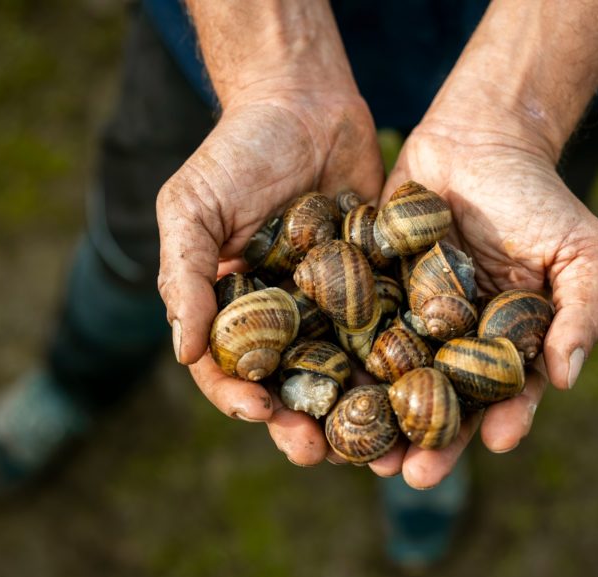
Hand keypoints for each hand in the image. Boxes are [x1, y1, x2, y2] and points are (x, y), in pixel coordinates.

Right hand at [156, 86, 383, 464]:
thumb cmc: (237, 153)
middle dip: (301, 426)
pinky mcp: (379, 291)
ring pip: (344, 377)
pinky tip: (415, 394)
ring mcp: (333, 310)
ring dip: (354, 417)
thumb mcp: (193, 209)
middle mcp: (283, 321)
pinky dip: (401, 369)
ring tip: (372, 450)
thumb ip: (183, 277)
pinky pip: (390, 337)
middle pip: (290, 390)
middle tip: (318, 453)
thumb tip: (181, 353)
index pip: (228, 370)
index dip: (239, 399)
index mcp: (232, 312)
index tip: (259, 413)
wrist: (305, 102)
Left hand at [365, 115, 597, 488]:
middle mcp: (453, 344)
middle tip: (413, 476)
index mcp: (505, 346)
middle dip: (430, 443)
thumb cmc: (538, 196)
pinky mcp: (366, 297)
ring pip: (391, 384)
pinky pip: (351, 336)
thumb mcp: (582, 250)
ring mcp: (407, 323)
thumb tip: (566, 379)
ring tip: (363, 458)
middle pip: (442, 405)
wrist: (477, 138)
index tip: (497, 442)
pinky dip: (338, 366)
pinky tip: (324, 394)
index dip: (503, 421)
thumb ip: (582, 311)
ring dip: (379, 423)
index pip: (505, 396)